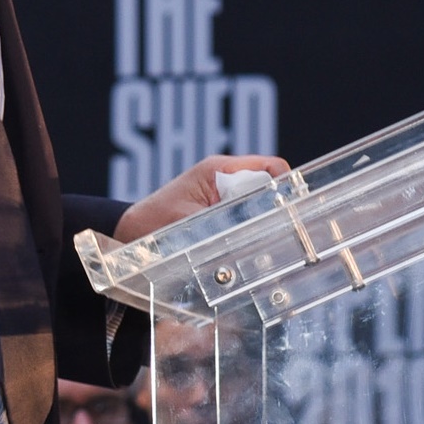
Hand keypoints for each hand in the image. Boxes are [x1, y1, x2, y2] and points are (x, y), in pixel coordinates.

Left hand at [114, 154, 289, 243]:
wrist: (128, 233)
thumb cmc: (152, 224)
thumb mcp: (190, 226)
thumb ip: (222, 227)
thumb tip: (252, 239)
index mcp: (218, 170)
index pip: (270, 168)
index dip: (287, 187)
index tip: (296, 212)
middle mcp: (224, 178)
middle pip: (269, 189)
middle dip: (278, 211)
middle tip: (287, 239)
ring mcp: (222, 195)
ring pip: (259, 207)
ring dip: (263, 226)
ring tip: (270, 251)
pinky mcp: (219, 213)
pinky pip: (245, 219)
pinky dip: (250, 234)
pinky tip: (251, 255)